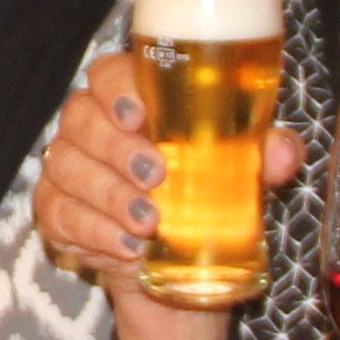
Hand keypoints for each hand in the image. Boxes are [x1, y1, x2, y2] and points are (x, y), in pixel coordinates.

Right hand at [35, 54, 302, 272]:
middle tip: (156, 176)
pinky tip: (126, 246)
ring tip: (148, 221)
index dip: (116, 88)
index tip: (139, 115)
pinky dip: (94, 232)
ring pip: (67, 168)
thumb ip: (264, 156)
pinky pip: (59, 215)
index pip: (107, 74)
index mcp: (133, 100)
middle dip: (116, 149)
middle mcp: (91, 128)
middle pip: (81, 119)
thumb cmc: (208, 195)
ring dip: (108, 196)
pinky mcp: (57, 214)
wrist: (181, 265)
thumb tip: (282, 153)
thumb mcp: (243, 173)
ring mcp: (69, 170)